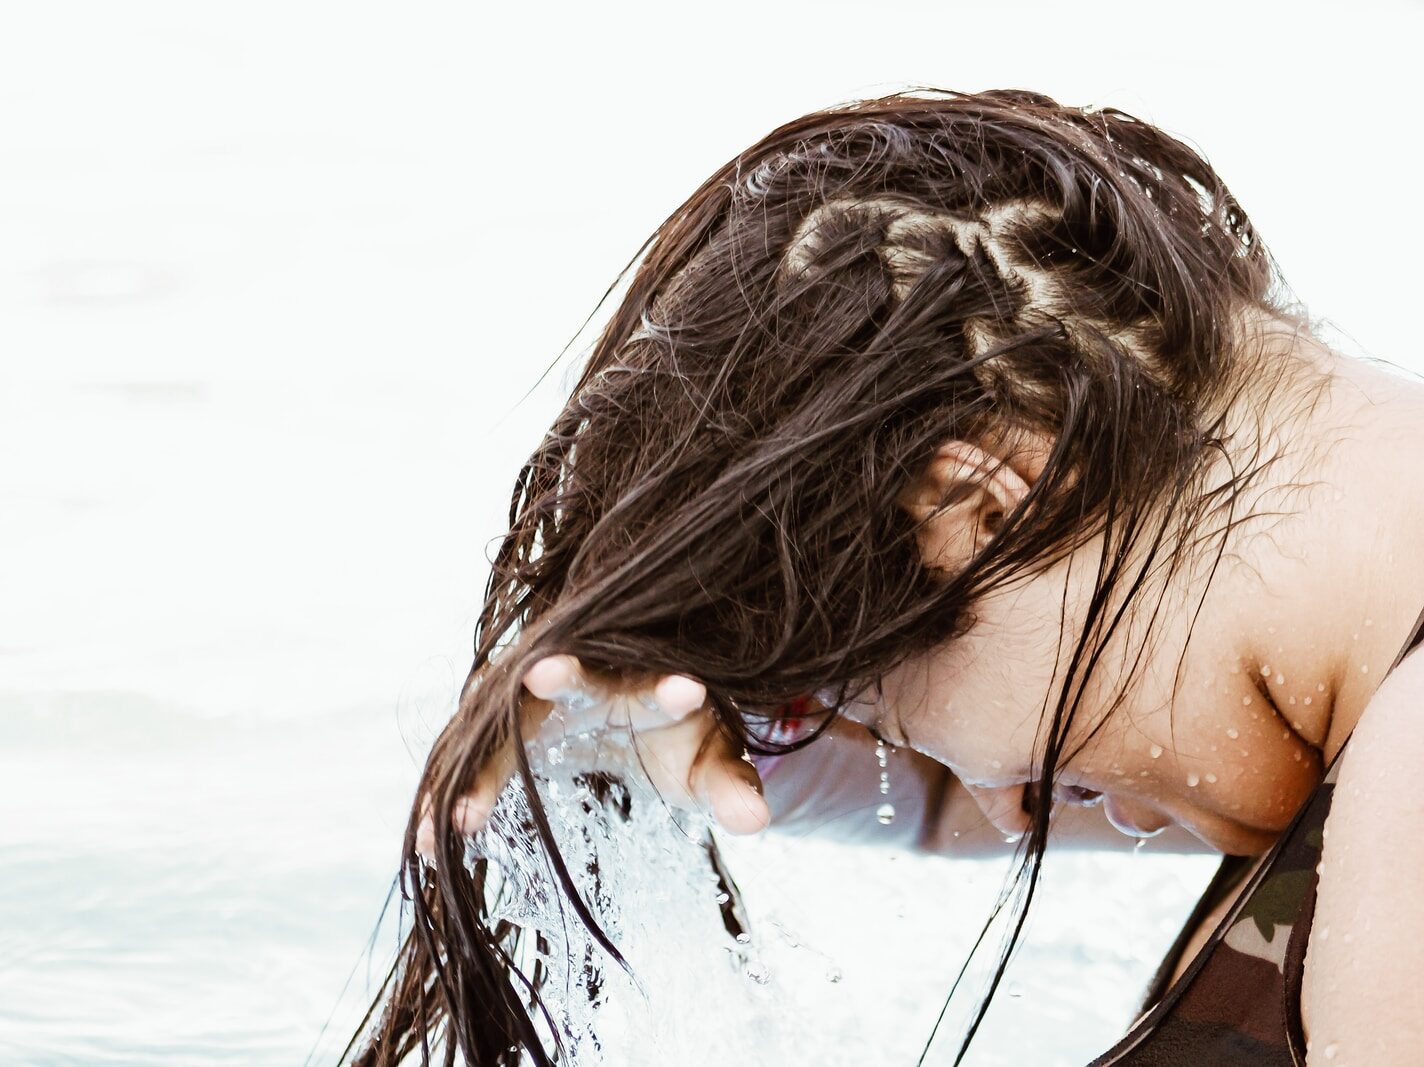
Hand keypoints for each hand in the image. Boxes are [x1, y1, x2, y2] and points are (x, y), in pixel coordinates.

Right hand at [415, 654, 770, 855]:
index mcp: (645, 685)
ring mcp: (536, 701)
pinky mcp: (502, 727)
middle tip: (542, 676)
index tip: (687, 693)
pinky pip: (472, 759)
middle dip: (560, 674)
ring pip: (504, 721)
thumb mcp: (710, 767)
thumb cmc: (679, 739)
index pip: (658, 681)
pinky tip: (425, 843)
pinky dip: (450, 797)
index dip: (670, 689)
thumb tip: (757, 822)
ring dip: (478, 767)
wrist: (633, 715)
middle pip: (569, 671)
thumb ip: (733, 789)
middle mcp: (587, 680)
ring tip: (455, 820)